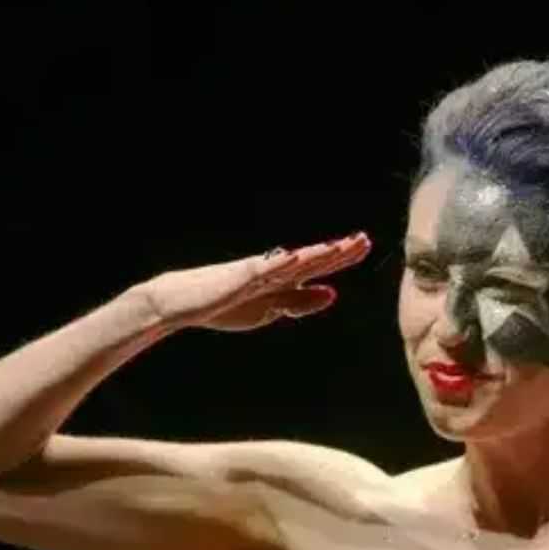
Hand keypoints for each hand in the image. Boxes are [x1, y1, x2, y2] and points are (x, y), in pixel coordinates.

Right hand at [135, 232, 371, 331]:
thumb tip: (332, 293)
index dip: (341, 257)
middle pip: (311, 259)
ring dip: (315, 254)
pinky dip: (280, 264)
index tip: (365, 245)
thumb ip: (300, 302)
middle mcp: (273, 270)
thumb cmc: (225, 305)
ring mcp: (256, 272)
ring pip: (292, 262)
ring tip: (339, 246)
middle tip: (364, 239)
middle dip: (337, 251)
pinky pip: (262, 270)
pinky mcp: (238, 278)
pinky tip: (296, 257)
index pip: (317, 266)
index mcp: (282, 279)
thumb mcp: (270, 310)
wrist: (183, 303)